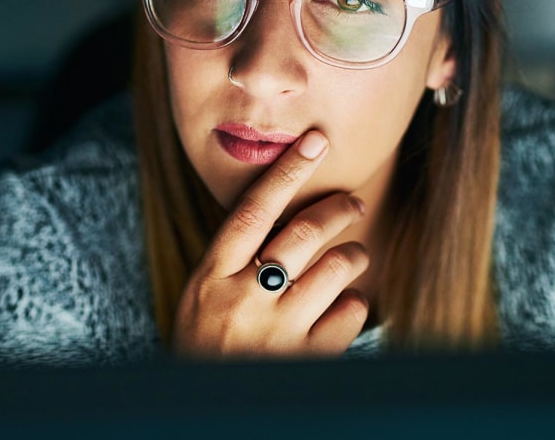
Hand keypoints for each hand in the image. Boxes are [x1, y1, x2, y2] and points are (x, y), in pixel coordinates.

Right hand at [172, 131, 371, 357]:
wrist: (207, 414)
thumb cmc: (206, 351)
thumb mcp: (201, 302)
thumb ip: (232, 262)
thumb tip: (279, 212)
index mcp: (210, 278)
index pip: (251, 210)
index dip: (286, 172)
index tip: (315, 142)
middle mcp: (242, 300)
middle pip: (302, 233)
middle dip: (337, 209)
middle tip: (353, 204)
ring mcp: (276, 332)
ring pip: (336, 268)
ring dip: (353, 255)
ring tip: (353, 257)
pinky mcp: (308, 360)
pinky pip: (350, 313)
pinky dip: (354, 303)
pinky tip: (343, 307)